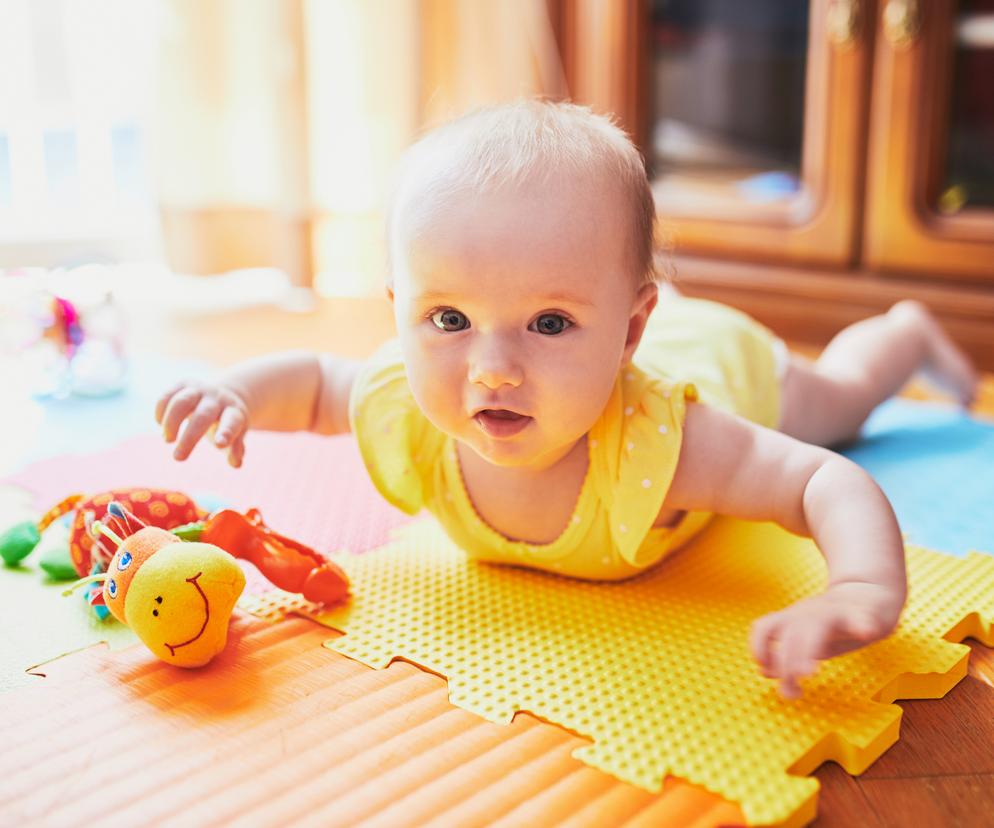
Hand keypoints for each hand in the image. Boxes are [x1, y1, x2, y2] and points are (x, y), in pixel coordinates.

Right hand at [155, 381, 249, 466]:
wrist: (222, 395)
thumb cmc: (226, 422)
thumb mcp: (236, 435)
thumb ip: (236, 448)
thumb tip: (236, 463)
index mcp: (234, 412)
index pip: (232, 421)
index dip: (226, 432)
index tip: (219, 444)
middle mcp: (217, 399)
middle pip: (204, 415)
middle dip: (190, 437)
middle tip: (178, 458)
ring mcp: (200, 390)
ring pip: (182, 401)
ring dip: (171, 422)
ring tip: (168, 440)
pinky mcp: (183, 384)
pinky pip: (168, 395)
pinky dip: (161, 410)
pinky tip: (160, 424)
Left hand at [749, 581, 902, 698]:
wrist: (866, 594)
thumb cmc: (832, 626)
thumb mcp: (806, 642)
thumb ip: (786, 657)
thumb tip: (764, 671)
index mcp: (793, 619)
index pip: (765, 627)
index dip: (759, 648)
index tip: (764, 669)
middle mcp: (809, 613)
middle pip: (791, 635)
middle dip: (786, 664)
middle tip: (793, 692)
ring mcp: (834, 611)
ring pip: (817, 625)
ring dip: (809, 649)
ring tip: (810, 673)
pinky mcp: (863, 612)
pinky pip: (860, 615)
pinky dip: (861, 624)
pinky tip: (865, 632)